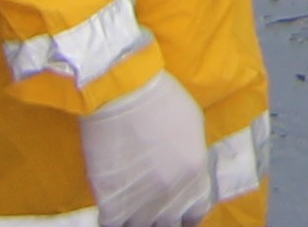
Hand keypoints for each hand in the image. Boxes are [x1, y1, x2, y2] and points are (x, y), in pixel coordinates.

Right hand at [78, 72, 215, 226]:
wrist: (124, 93)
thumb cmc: (161, 100)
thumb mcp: (192, 127)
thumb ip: (190, 158)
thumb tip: (184, 171)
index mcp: (197, 177)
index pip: (196, 214)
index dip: (185, 214)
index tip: (177, 211)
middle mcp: (173, 196)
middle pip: (168, 226)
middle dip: (161, 219)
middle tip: (150, 208)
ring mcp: (142, 203)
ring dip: (135, 220)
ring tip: (130, 207)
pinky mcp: (111, 202)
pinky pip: (112, 226)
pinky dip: (111, 221)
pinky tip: (110, 210)